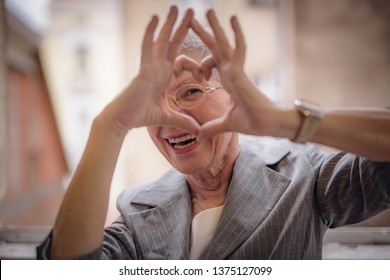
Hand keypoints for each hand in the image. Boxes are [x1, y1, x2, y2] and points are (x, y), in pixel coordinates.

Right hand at [103, 7, 199, 133]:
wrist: (124, 120)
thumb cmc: (142, 116)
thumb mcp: (169, 117)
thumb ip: (184, 121)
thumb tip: (199, 131)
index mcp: (165, 77)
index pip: (183, 61)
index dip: (196, 64)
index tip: (205, 75)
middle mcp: (159, 68)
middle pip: (173, 43)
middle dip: (183, 27)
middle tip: (192, 10)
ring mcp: (151, 66)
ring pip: (162, 40)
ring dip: (170, 23)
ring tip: (177, 7)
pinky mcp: (143, 69)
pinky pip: (146, 46)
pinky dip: (150, 32)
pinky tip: (155, 18)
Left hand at [191, 11, 279, 139]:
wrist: (265, 125)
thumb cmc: (252, 122)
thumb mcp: (225, 124)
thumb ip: (211, 127)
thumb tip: (198, 136)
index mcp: (226, 80)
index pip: (210, 63)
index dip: (201, 65)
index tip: (199, 76)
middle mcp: (230, 72)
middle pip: (214, 48)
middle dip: (202, 34)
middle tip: (191, 20)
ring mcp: (235, 70)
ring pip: (223, 44)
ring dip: (214, 28)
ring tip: (207, 11)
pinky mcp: (240, 71)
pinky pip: (238, 48)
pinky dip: (236, 34)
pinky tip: (232, 18)